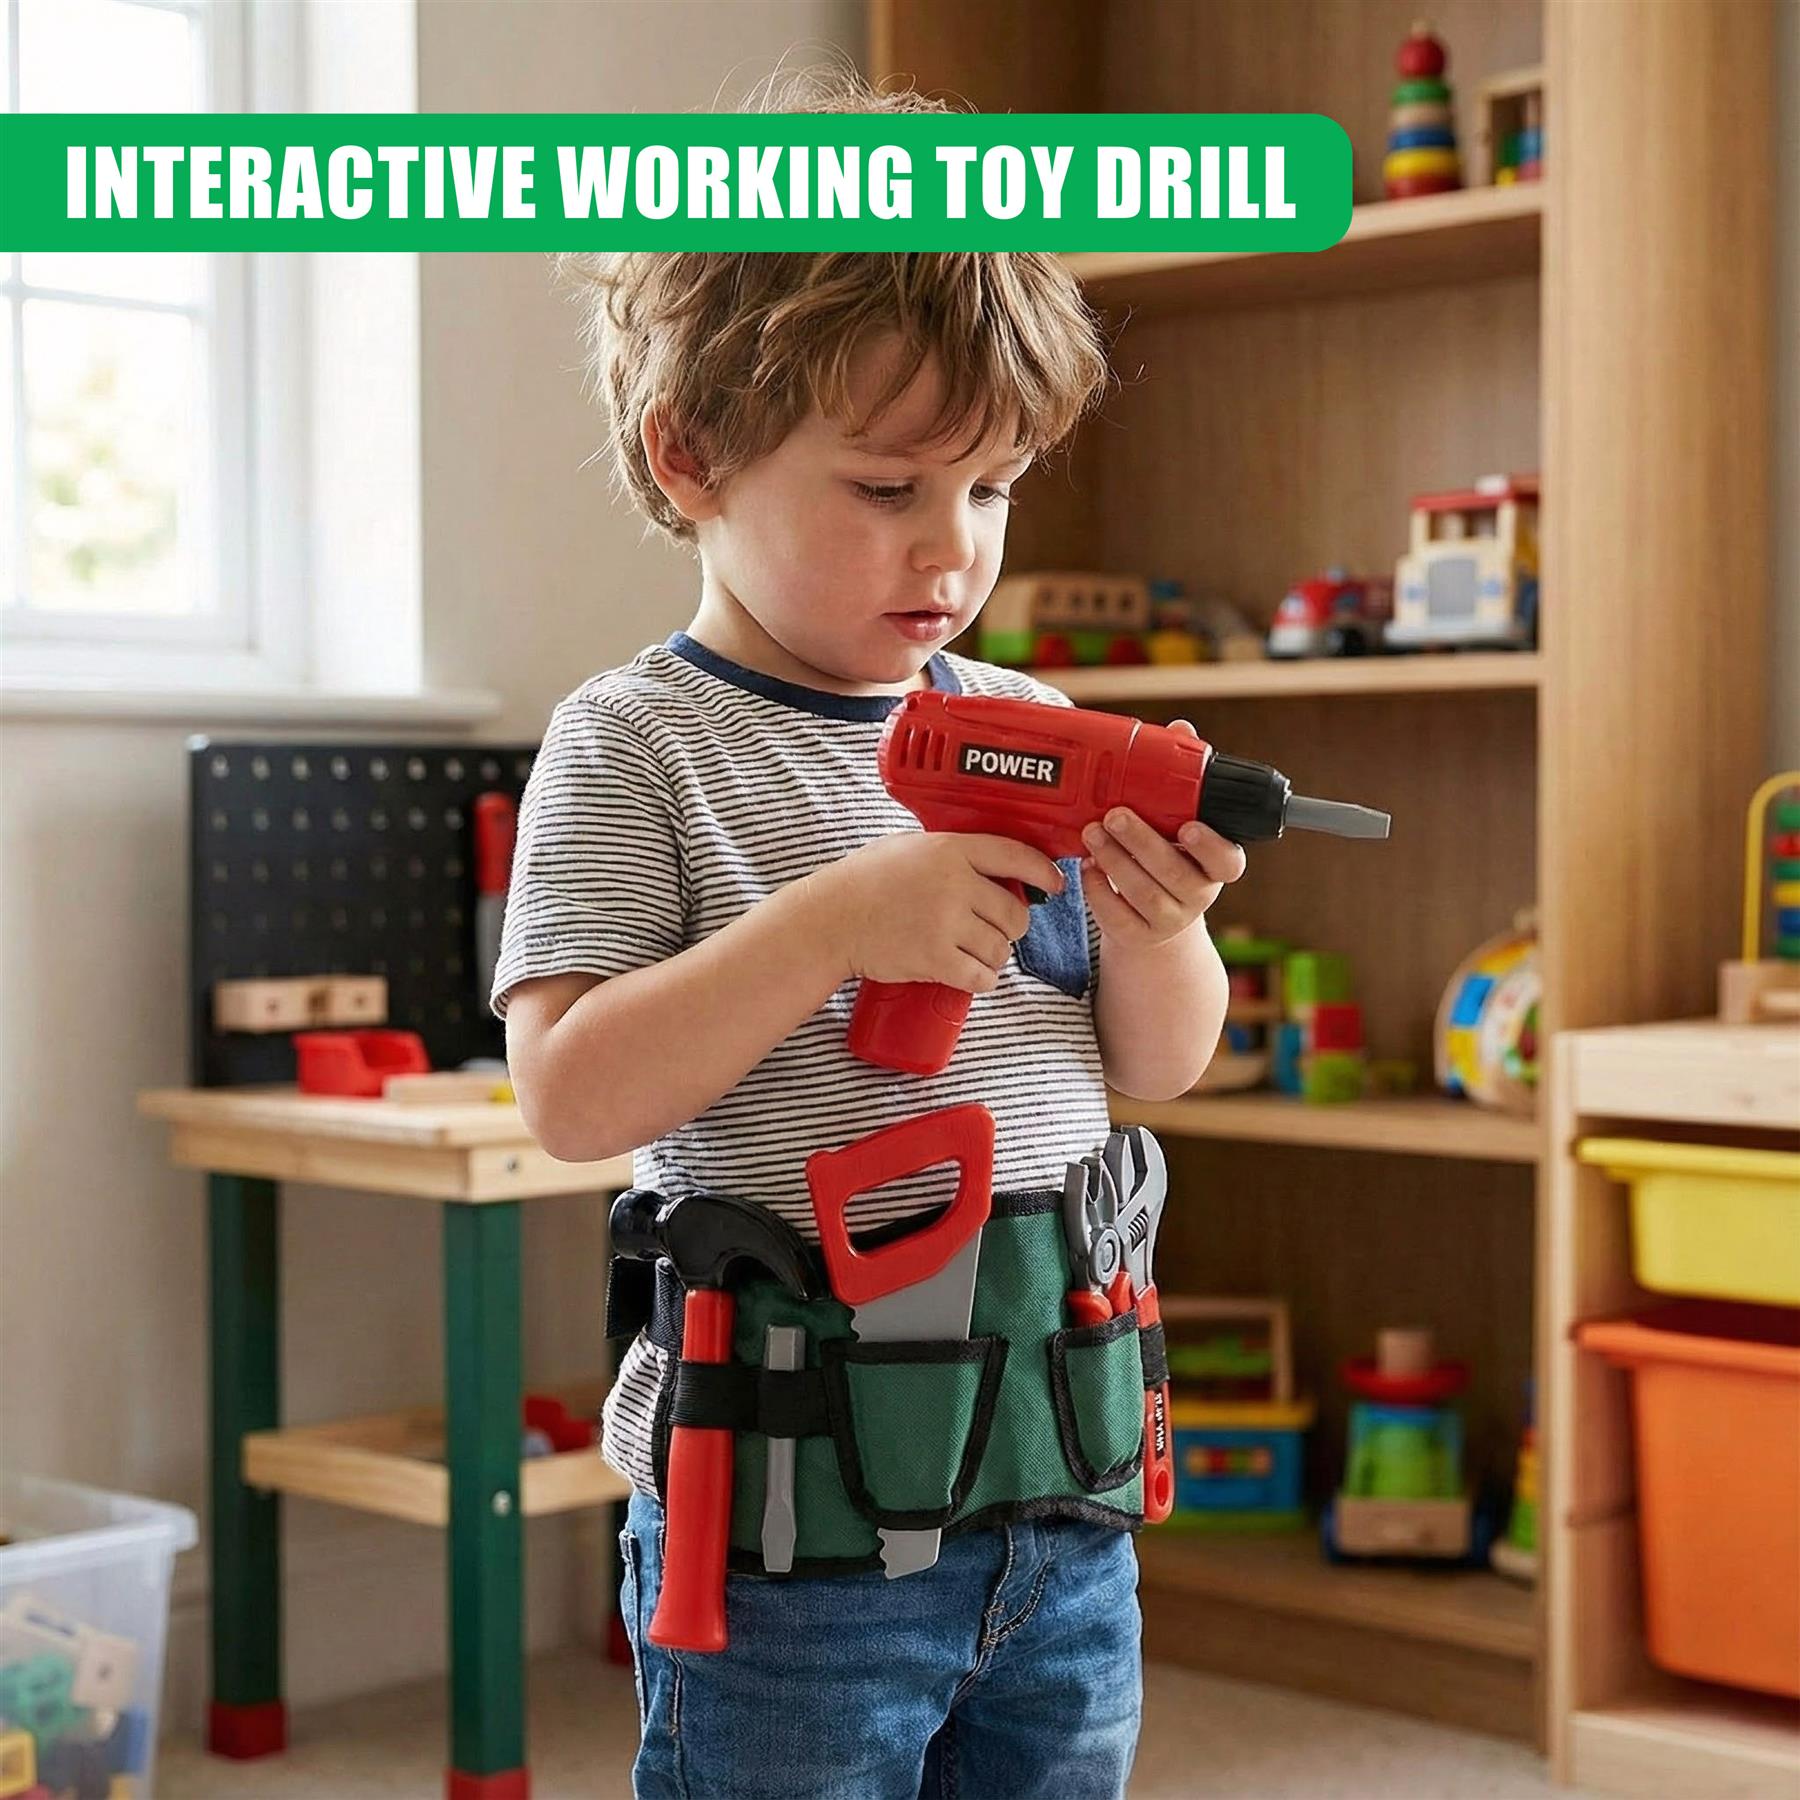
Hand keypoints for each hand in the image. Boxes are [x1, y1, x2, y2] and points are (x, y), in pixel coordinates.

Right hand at [806, 832, 1066, 993]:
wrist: (829, 919)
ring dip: (994, 956)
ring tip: (973, 953)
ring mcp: (945, 922)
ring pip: (1001, 948)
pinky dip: (982, 980)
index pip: (1015, 856)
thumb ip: (951, 851)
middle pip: (1014, 912)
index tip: (1055, 884)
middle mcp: (954, 884)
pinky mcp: (935, 958)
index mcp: (950, 850)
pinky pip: (982, 976)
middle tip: (994, 930)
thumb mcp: (909, 846)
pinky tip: (972, 976)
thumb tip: (996, 861)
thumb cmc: (864, 881)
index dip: (1043, 872)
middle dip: (1011, 927)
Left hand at [1081, 721, 1246, 949]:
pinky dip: (1098, 890)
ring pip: (1143, 894)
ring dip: (1114, 860)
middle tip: (1114, 815)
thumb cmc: (1165, 856)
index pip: (1228, 861)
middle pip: (1175, 874)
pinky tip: (1087, 867)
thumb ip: (1179, 779)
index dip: (1211, 846)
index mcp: (1215, 865)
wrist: (1148, 917)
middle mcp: (1197, 895)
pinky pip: (1117, 917)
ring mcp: (1168, 920)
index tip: (1188, 827)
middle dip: (1142, 842)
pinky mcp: (1137, 936)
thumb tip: (1183, 729)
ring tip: (1091, 833)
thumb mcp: (1176, 821)